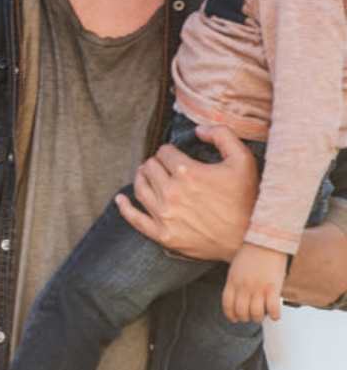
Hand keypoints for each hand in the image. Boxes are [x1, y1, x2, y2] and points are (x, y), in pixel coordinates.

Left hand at [116, 126, 257, 260]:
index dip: (170, 151)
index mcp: (186, 172)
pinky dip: (125, 207)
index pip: (164, 152)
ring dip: (141, 178)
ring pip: (140, 188)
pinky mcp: (162, 234)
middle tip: (163, 166)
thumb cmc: (246, 198)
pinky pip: (135, 219)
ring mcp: (164, 215)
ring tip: (146, 175)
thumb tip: (198, 130)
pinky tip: (121, 200)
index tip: (176, 156)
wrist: (249, 239)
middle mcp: (171, 192)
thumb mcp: (243, 159)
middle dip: (156, 163)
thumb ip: (222, 135)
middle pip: (149, 168)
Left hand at [223, 242, 286, 322]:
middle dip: (246, 318)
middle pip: (241, 312)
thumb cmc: (252, 252)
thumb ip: (235, 282)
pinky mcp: (273, 287)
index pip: (227, 305)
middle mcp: (244, 287)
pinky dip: (274, 315)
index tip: (235, 318)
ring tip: (262, 314)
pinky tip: (274, 314)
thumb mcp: (236, 268)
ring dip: (259, 317)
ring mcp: (258, 288)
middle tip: (251, 315)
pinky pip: (272, 308)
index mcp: (233, 281)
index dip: (231, 315)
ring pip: (256, 313)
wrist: (267, 241)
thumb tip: (236, 297)